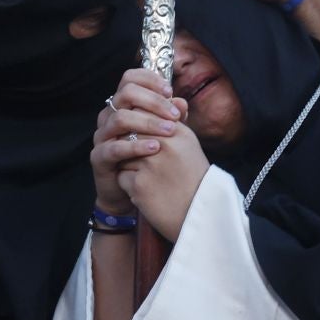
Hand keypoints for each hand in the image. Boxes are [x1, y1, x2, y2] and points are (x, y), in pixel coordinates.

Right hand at [93, 70, 187, 215]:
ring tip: (170, 131)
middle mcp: (109, 116)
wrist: (127, 190)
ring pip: (120, 118)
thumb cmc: (146, 158)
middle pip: (126, 93)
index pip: (130, 78)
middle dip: (153, 101)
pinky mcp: (99, 157)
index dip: (149, 80)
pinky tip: (155, 148)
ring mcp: (102, 136)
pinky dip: (137, 146)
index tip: (169, 91)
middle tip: (174, 114)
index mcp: (122, 105)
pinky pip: (115, 147)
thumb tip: (183, 102)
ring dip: (148, 122)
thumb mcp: (163, 134)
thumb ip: (172, 119)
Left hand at [117, 126, 209, 242]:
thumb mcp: (188, 147)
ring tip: (149, 179)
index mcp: (179, 133)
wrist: (198, 216)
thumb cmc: (193, 180)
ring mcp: (151, 165)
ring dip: (129, 167)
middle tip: (142, 162)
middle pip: (130, 134)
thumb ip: (173, 124)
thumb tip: (166, 102)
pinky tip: (147, 193)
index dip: (138, 128)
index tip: (142, 141)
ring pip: (123, 156)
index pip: (144, 116)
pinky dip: (129, 185)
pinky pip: (121, 177)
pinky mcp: (139, 185)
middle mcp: (165, 145)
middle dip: (130, 147)